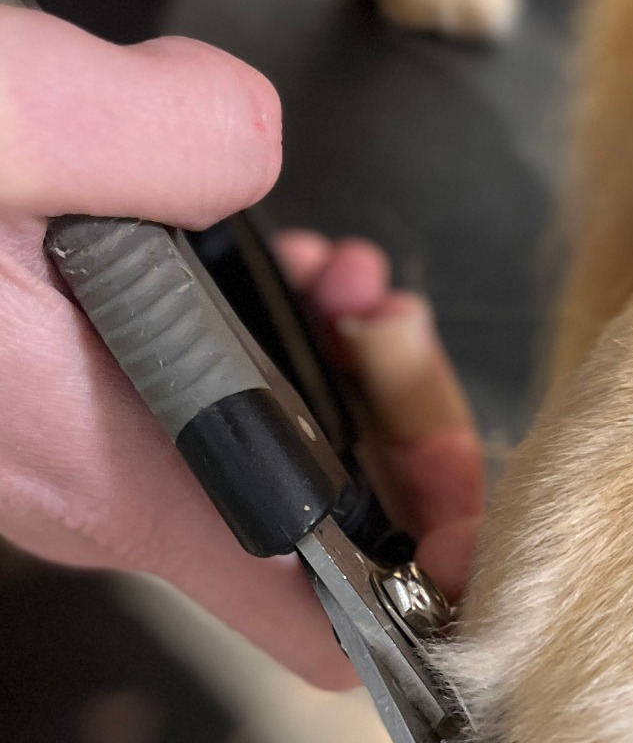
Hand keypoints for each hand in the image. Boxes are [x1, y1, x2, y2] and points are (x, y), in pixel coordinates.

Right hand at [0, 7, 483, 689]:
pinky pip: (217, 401)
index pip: (316, 618)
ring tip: (344, 283)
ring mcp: (94, 447)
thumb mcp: (0, 124)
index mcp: (114, 467)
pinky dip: (272, 340)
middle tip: (384, 320)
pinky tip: (287, 272)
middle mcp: (110, 486)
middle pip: (330, 525)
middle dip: (397, 421)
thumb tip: (243, 146)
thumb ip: (162, 137)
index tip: (474, 506)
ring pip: (281, 455)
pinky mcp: (75, 397)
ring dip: (341, 367)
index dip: (426, 584)